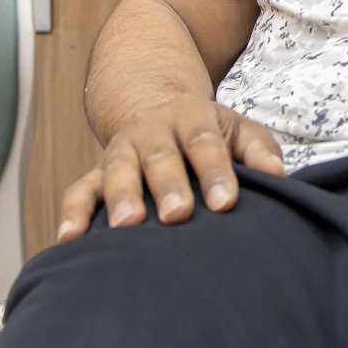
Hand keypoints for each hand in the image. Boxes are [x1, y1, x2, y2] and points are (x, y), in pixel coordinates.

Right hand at [56, 95, 284, 243]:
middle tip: (176, 215)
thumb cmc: (205, 129)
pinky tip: (68, 240)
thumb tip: (279, 176)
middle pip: (159, 157)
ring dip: (120, 198)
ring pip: (116, 171)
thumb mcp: (237, 128)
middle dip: (168, 186)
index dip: (216, 173)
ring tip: (126, 227)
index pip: (205, 144)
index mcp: (191, 117)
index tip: (226, 203)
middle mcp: (151, 131)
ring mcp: (120, 151)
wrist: (154, 106)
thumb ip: (259, 150)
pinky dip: (72, 215)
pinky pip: (79, 192)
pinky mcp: (95, 174)